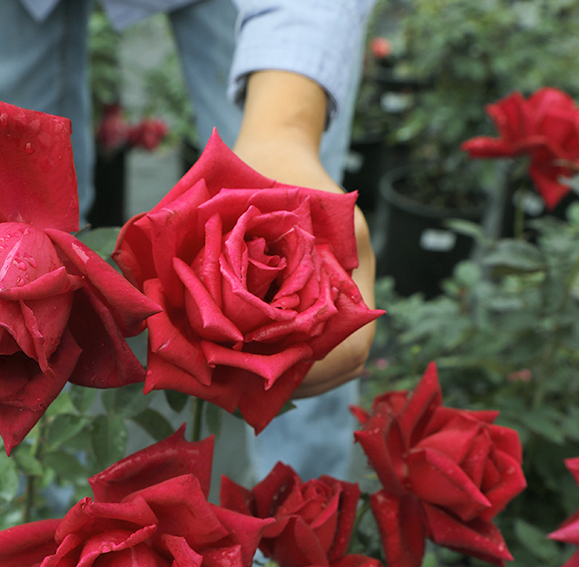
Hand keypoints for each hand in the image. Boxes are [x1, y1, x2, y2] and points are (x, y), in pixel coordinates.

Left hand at [234, 71, 375, 396]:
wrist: (279, 145)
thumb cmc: (275, 174)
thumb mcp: (273, 214)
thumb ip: (266, 264)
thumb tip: (245, 333)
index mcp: (351, 272)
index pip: (351, 351)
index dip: (316, 374)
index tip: (271, 378)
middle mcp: (351, 292)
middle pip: (340, 367)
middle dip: (297, 384)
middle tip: (251, 391)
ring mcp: (338, 298)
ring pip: (326, 362)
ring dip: (291, 378)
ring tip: (249, 384)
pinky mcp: (318, 301)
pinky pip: (312, 346)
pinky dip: (286, 362)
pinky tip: (254, 364)